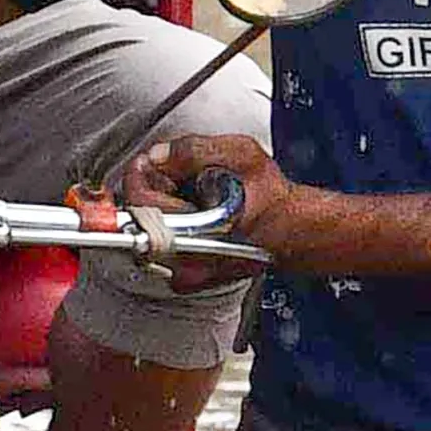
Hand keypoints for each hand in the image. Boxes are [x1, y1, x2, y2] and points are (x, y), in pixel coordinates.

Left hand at [130, 130, 311, 256]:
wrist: (293, 230)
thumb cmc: (272, 197)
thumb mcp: (242, 154)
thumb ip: (196, 150)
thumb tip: (159, 156)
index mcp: (202, 227)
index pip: (141, 203)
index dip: (139, 176)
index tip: (144, 164)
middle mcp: (190, 259)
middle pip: (138, 219)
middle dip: (148, 192)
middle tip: (169, 179)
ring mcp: (187, 273)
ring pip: (143, 235)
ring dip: (155, 211)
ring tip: (183, 198)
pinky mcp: (186, 280)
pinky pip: (155, 251)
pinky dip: (163, 230)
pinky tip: (187, 219)